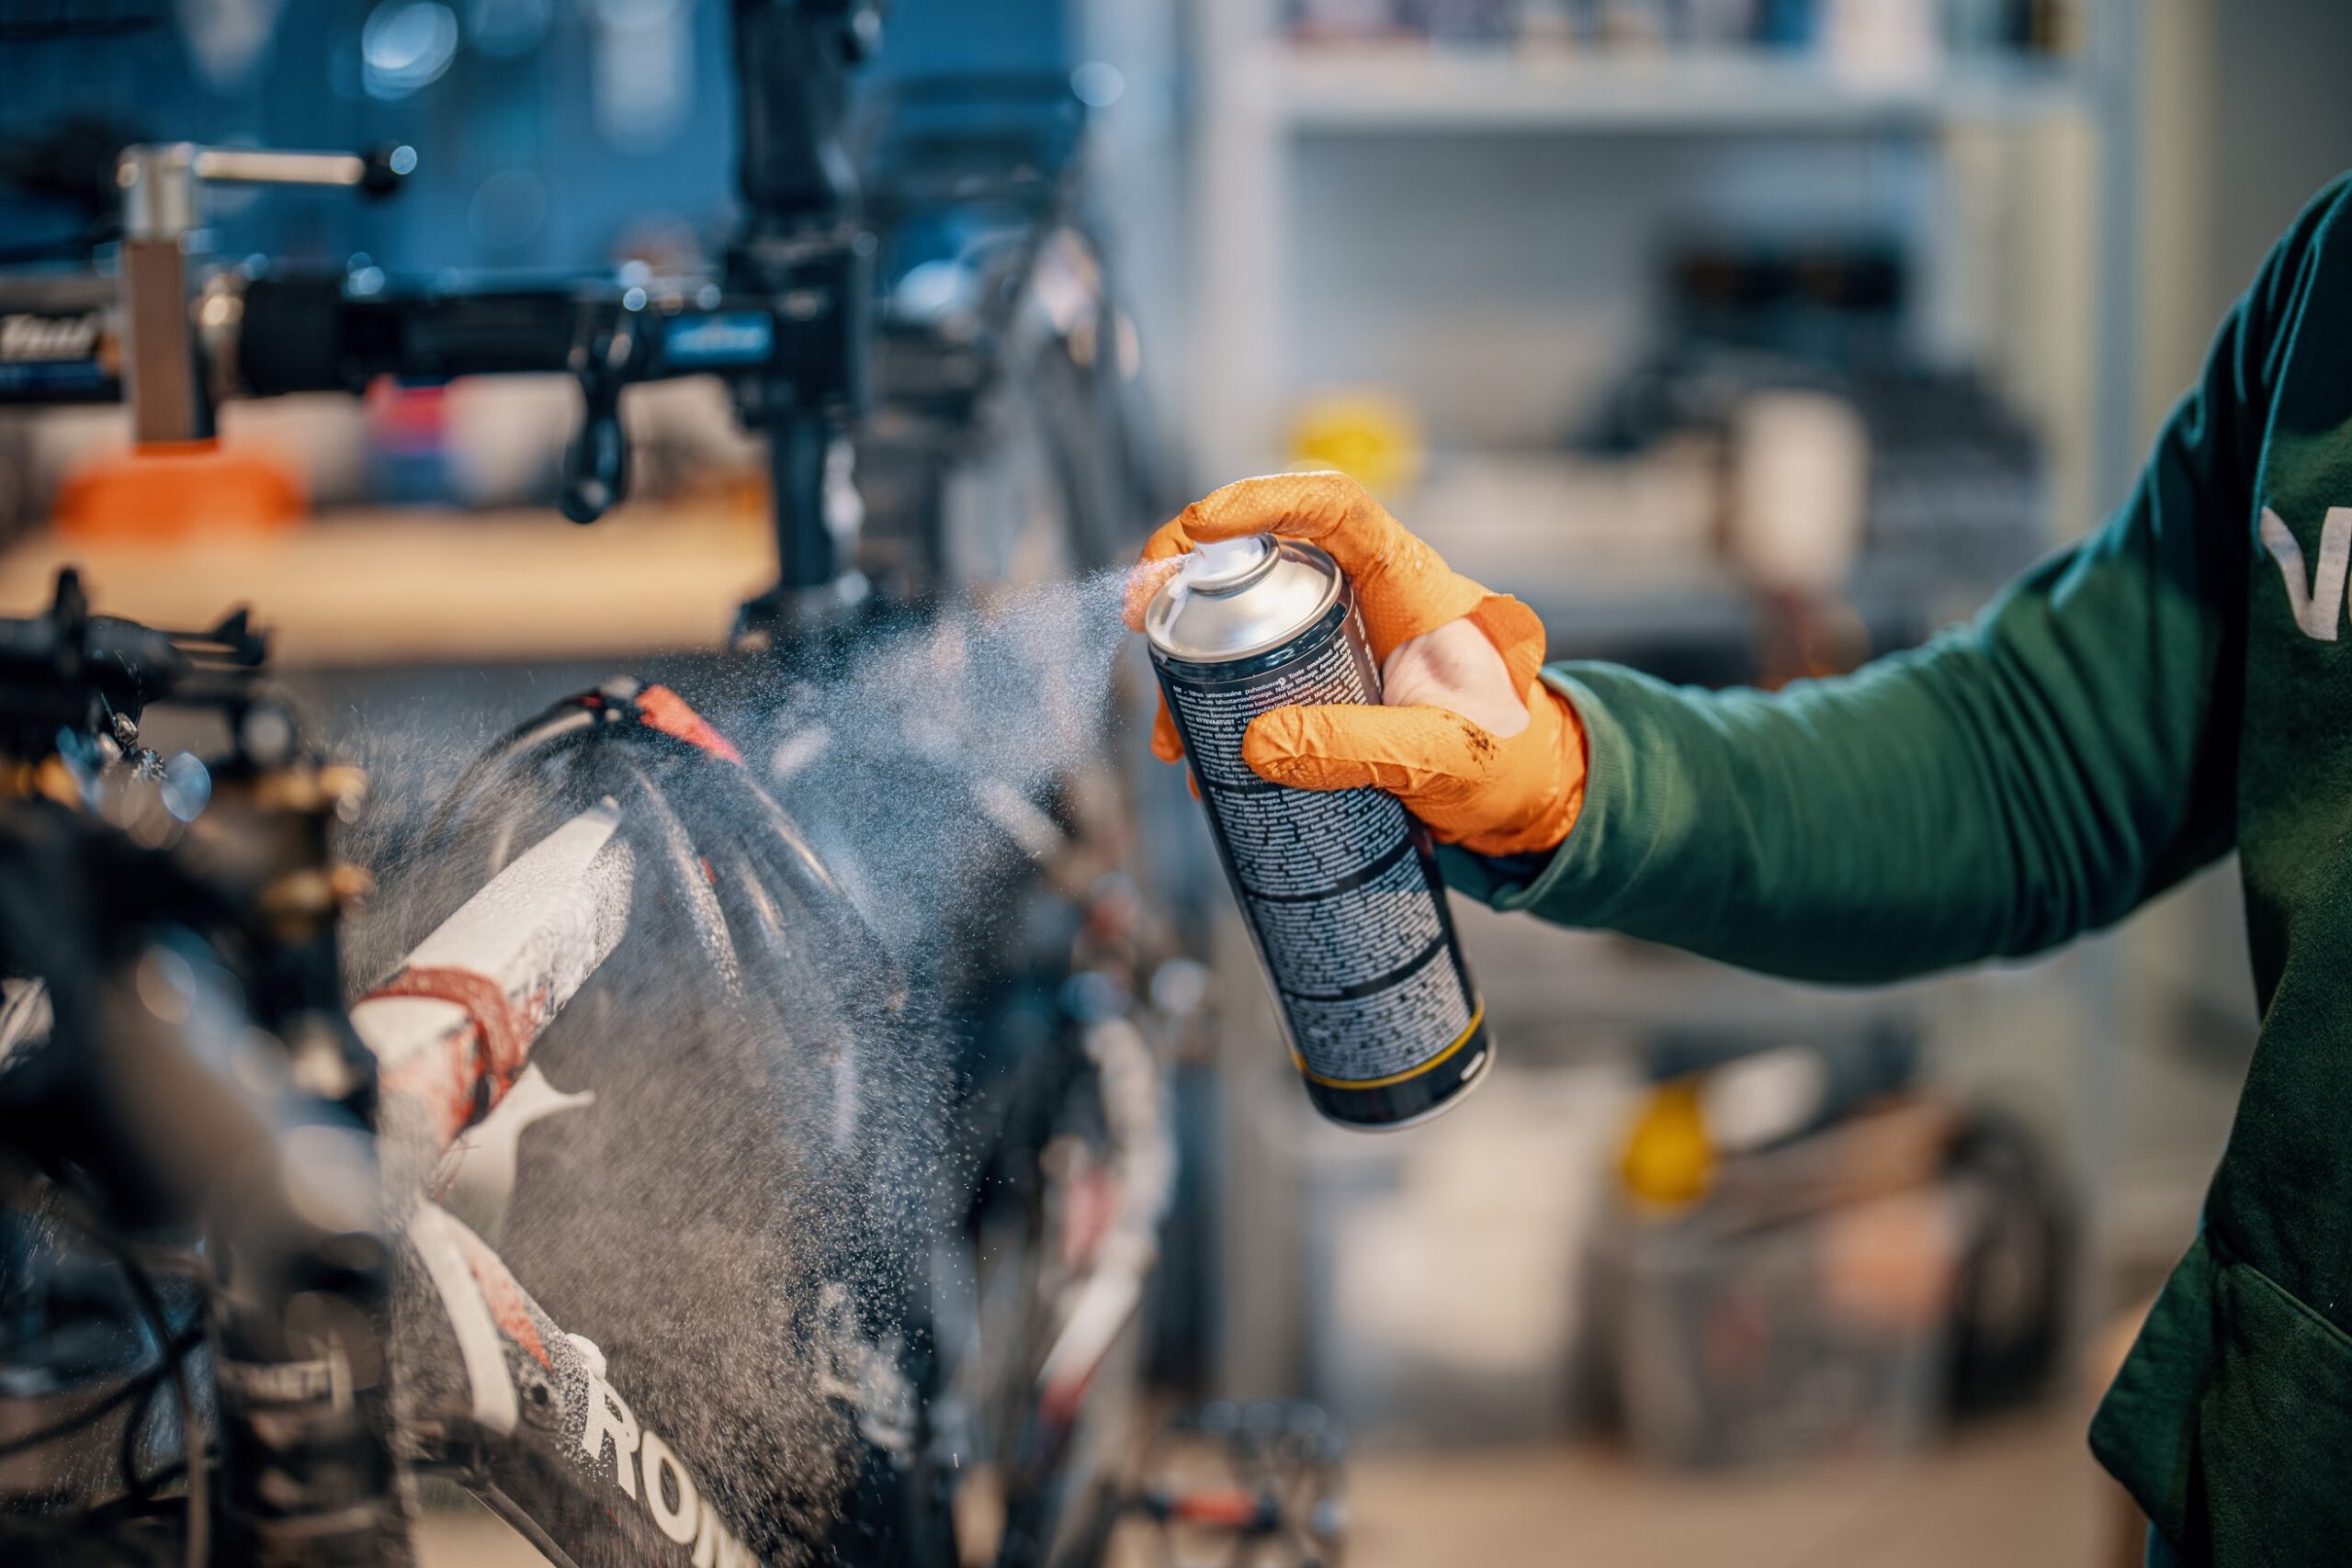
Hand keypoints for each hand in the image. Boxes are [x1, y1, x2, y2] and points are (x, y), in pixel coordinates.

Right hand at [1124, 472, 1585, 857]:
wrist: (1532, 797)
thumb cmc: (1510, 761)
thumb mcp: (1439, 757)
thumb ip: (1355, 749)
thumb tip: (1254, 745)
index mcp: (1409, 583)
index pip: (1334, 506)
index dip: (1261, 500)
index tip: (1195, 529)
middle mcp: (1370, 595)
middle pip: (1270, 554)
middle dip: (1194, 578)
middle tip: (1140, 615)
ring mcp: (1346, 636)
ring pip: (1255, 617)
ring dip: (1198, 656)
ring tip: (1166, 726)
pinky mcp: (1331, 681)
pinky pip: (1262, 670)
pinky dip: (1221, 705)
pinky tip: (1199, 754)